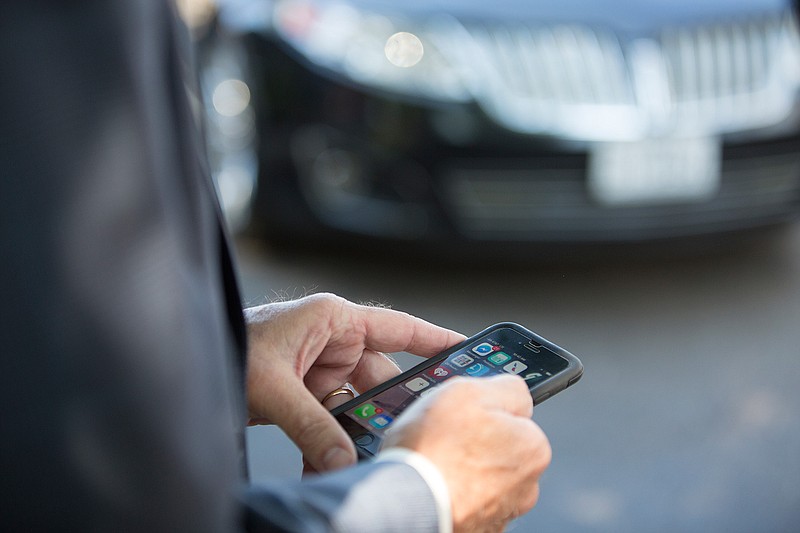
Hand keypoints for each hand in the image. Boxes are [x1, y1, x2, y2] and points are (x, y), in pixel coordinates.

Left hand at [244, 293, 464, 472]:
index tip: (469, 352)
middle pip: (378, 381)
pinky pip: (330, 421)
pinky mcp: (303, 394)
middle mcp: (331, 342)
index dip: (436, 341)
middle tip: (406, 439)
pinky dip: (330, 445)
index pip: (399, 328)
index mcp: (332, 320)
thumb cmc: (228, 345)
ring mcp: (318, 370)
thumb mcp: (272, 385)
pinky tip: (328, 467)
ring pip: (354, 407)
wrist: (185, 359)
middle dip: (387, 414)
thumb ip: (311, 425)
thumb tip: (343, 462)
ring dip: (354, 437)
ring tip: (358, 462)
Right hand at [383, 375, 550, 532]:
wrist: (404, 504)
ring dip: (463, 470)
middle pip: (499, 449)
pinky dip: (453, 494)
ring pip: (482, 477)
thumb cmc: (433, 451)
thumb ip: (505, 387)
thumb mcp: (468, 391)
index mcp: (532, 448)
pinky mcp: (477, 530)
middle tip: (445, 439)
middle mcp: (526, 486)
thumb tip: (516, 390)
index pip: (515, 417)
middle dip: (476, 443)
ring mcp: (502, 512)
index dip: (485, 412)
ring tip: (436, 464)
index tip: (465, 416)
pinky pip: (467, 501)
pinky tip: (435, 485)